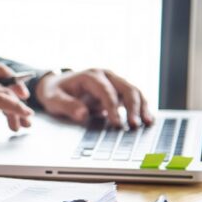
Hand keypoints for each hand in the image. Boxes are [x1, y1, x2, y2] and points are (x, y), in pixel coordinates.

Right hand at [0, 63, 34, 153]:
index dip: (13, 80)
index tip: (22, 94)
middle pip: (3, 84)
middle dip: (18, 101)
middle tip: (25, 117)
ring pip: (5, 93)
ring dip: (18, 110)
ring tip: (23, 123)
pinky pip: (2, 100)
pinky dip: (16, 108)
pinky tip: (21, 117)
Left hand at [36, 69, 153, 127]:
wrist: (55, 85)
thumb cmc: (54, 92)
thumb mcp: (53, 99)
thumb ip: (67, 106)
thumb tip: (83, 115)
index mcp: (90, 76)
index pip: (106, 91)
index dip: (113, 107)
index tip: (117, 123)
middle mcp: (106, 76)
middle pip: (126, 88)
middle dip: (133, 107)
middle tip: (135, 125)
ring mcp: (114, 82)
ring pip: (134, 91)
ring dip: (142, 107)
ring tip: (148, 123)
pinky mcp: (117, 91)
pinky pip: (134, 98)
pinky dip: (142, 108)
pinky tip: (148, 120)